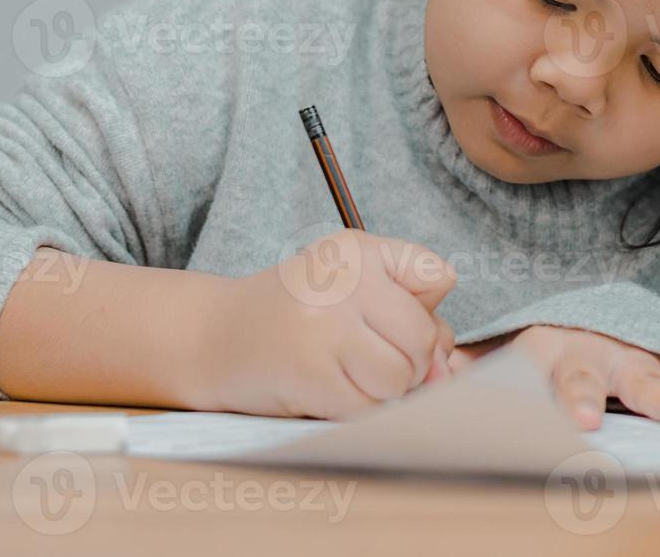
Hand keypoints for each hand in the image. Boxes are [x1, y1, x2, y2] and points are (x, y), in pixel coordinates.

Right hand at [201, 229, 456, 419]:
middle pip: (423, 338)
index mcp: (357, 249)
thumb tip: (445, 371)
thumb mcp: (351, 282)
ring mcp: (326, 327)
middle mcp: (342, 280)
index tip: (389, 316)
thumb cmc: (297, 312)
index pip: (437, 276)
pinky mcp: (313, 375)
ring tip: (344, 370)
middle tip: (365, 354)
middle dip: (407, 360)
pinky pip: (368, 408)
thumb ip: (412, 310)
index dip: (424, 311)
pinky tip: (325, 386)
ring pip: (401, 378)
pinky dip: (354, 408)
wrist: (214, 337)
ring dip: (381, 389)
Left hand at [447, 325, 659, 429]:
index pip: (550, 373)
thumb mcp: (491, 356)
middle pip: (602, 372)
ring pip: (651, 373)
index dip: (566, 395)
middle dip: (620, 394)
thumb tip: (429, 376)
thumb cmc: (526, 352)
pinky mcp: (659, 361)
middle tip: (637, 417)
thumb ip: (464, 367)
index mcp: (542, 347)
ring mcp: (627, 353)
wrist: (565, 319)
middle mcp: (588, 347)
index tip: (579, 419)